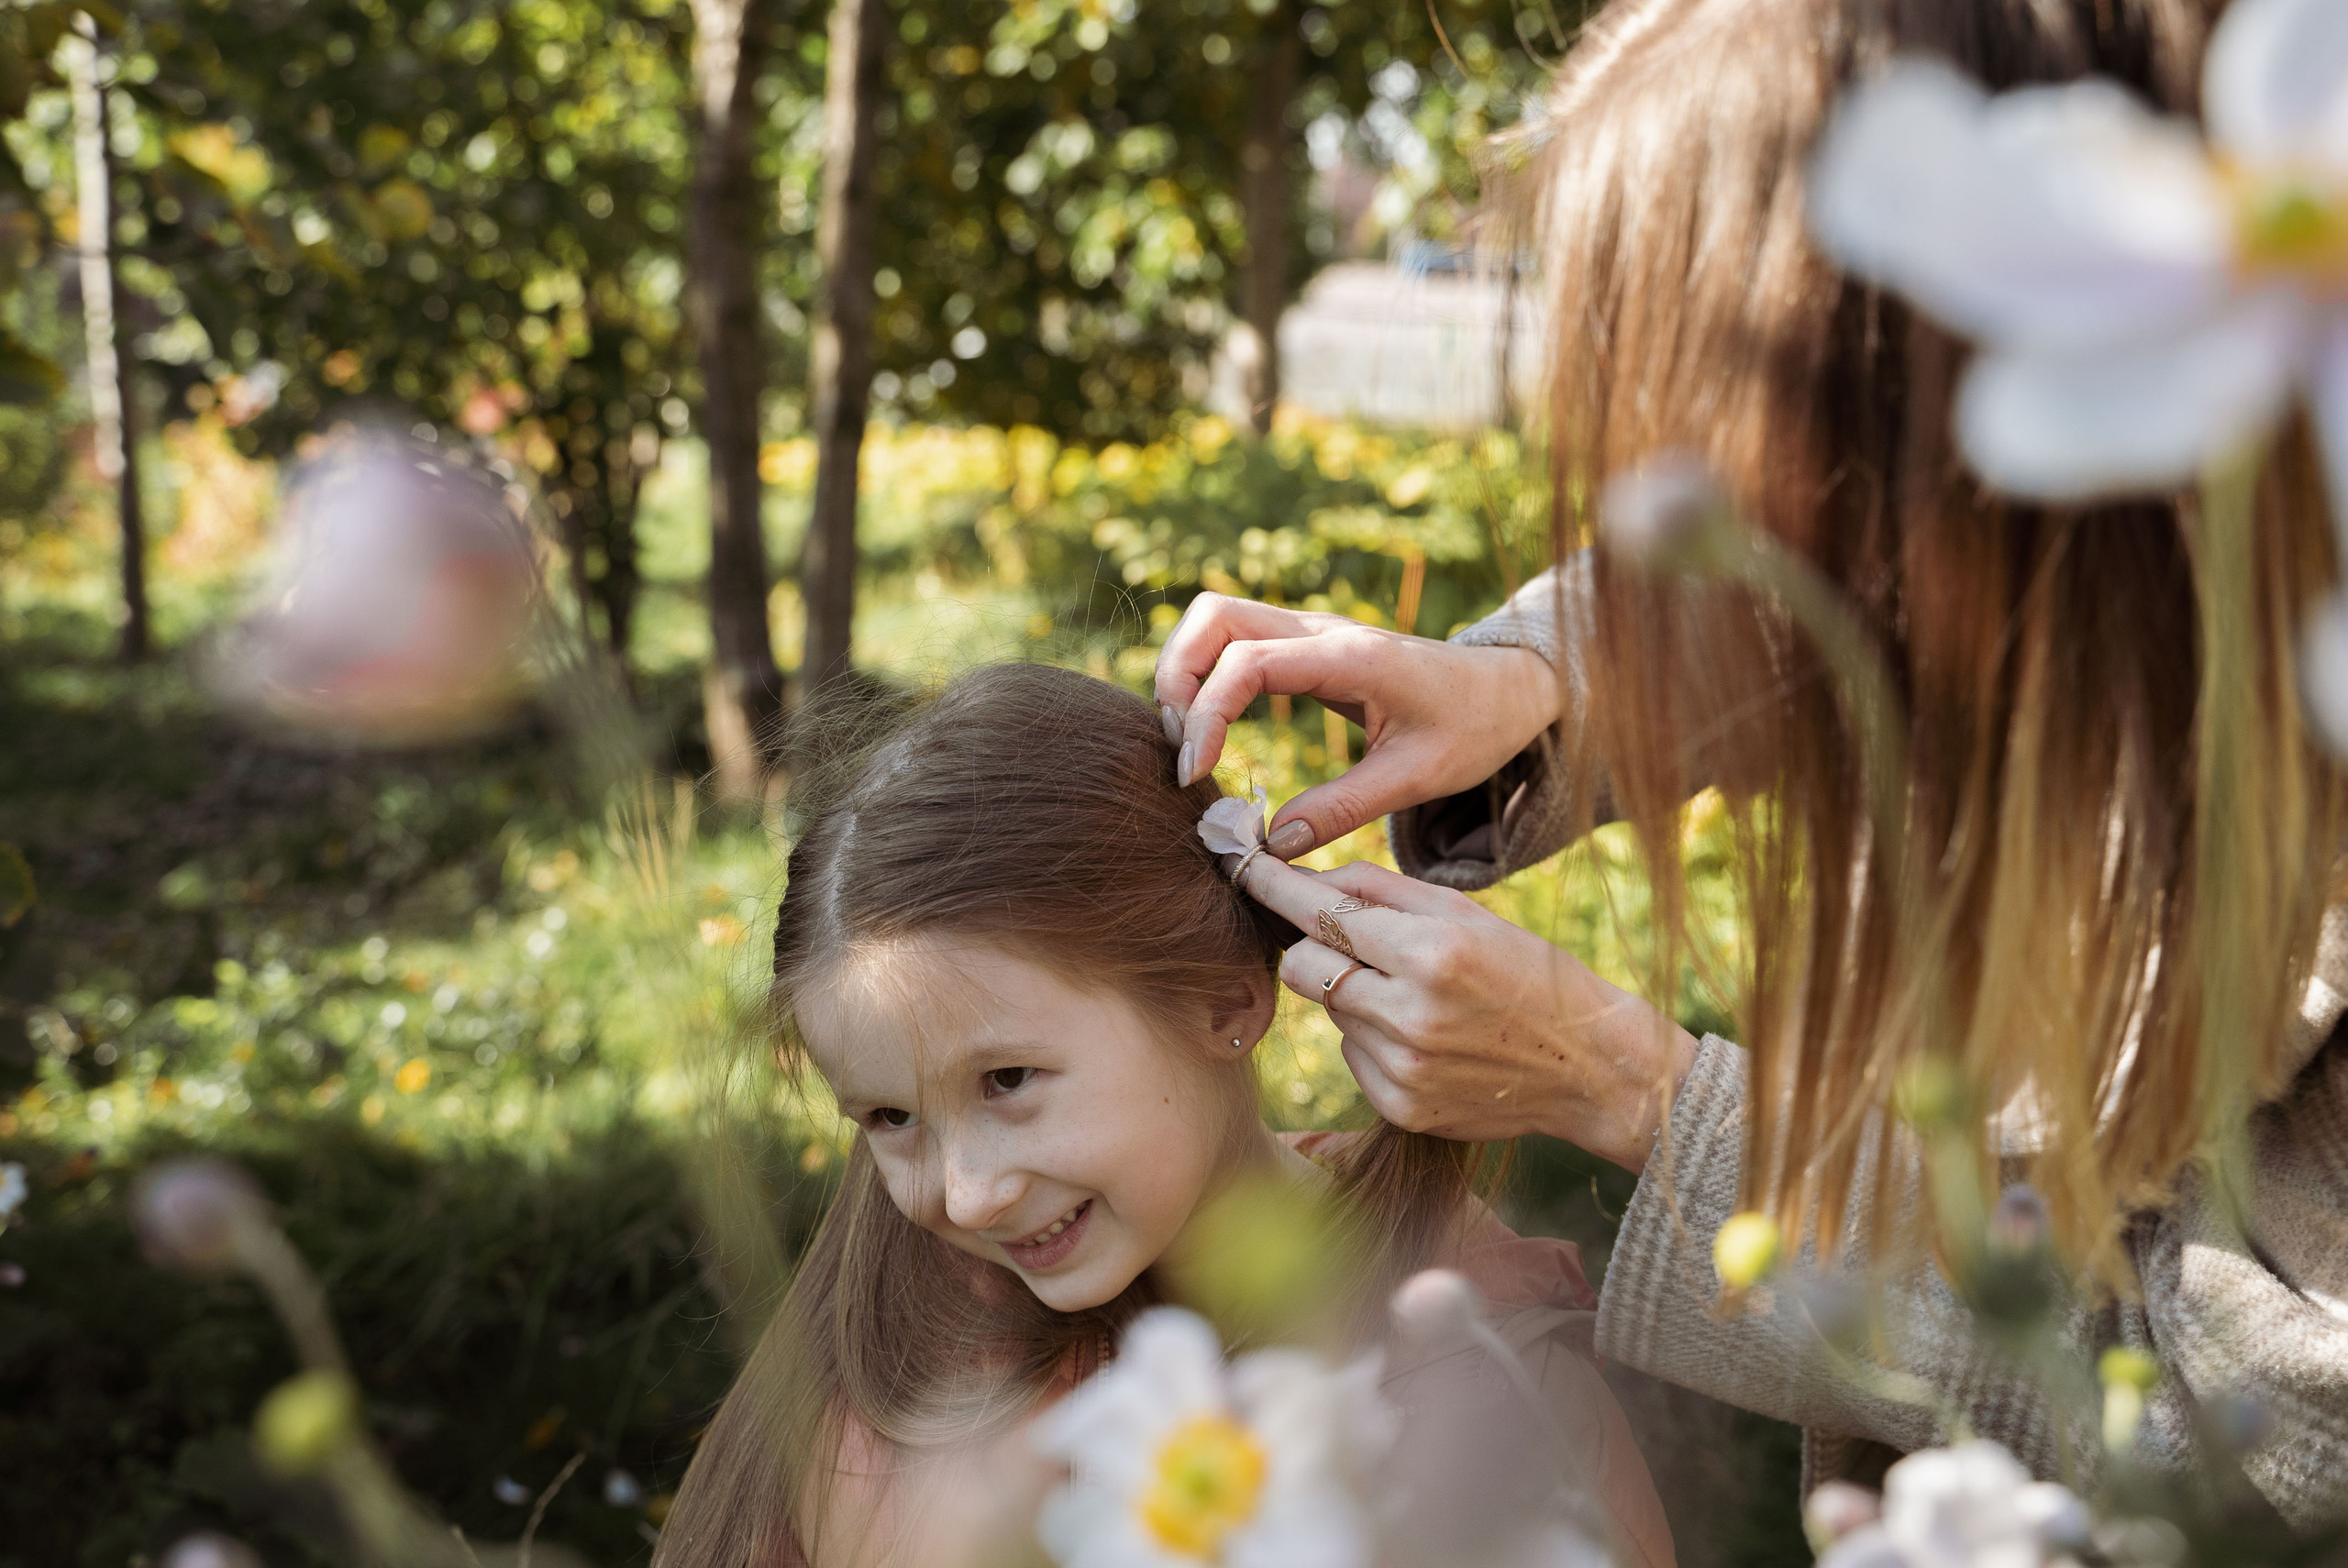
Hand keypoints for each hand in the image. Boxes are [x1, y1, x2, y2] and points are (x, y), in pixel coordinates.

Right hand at [1153, 593, 1560, 858]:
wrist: (1508, 690)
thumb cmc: (1473, 729)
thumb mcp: (1418, 777)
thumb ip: (1344, 810)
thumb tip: (1271, 844)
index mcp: (1349, 657)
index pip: (1246, 661)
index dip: (1207, 715)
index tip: (1195, 774)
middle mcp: (1321, 630)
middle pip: (1212, 616)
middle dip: (1177, 676)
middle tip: (1181, 747)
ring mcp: (1311, 631)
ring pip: (1216, 618)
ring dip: (1186, 671)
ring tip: (1190, 740)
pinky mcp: (1306, 645)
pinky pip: (1235, 639)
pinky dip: (1208, 675)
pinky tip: (1214, 730)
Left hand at [1237, 857, 1697, 1170]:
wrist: (1591, 1068)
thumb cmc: (1529, 974)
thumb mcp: (1469, 915)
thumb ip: (1384, 892)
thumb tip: (1309, 878)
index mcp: (1432, 952)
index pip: (1321, 913)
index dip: (1273, 888)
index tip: (1242, 867)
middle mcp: (1411, 1013)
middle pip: (1303, 967)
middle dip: (1312, 946)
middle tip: (1352, 942)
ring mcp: (1403, 1067)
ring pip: (1327, 1010)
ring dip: (1354, 994)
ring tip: (1417, 997)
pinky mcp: (1401, 1107)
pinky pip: (1351, 1055)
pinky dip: (1373, 1038)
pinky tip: (1426, 1038)